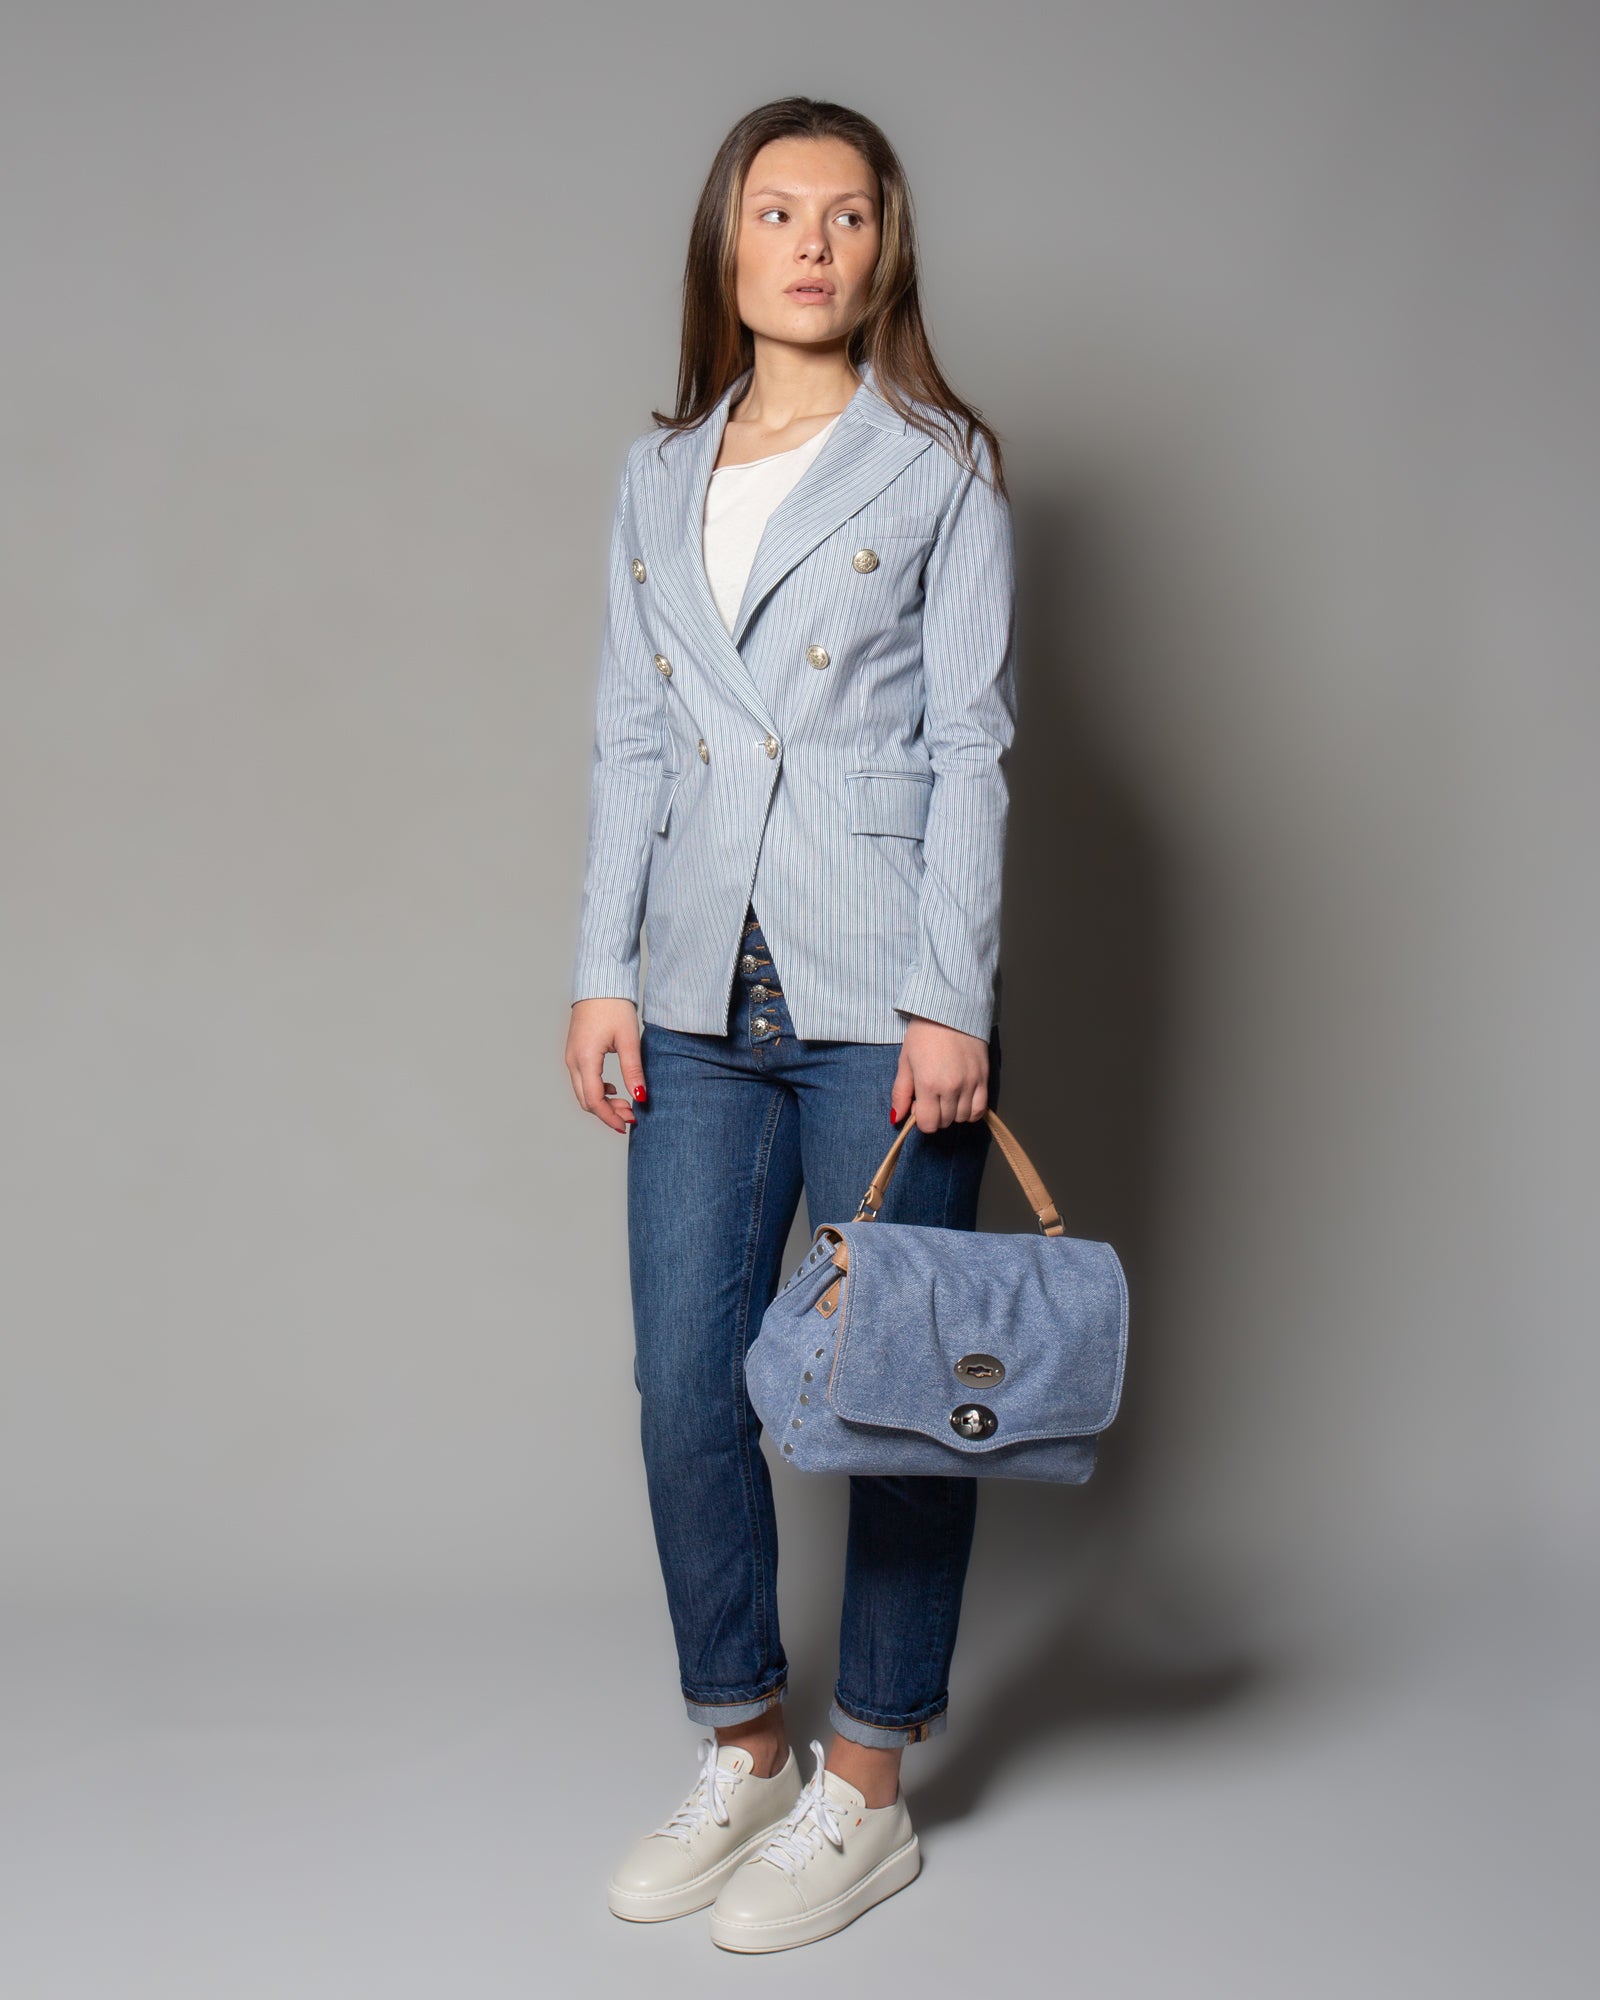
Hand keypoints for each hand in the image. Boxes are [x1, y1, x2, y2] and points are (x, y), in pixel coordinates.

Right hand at [565, 998, 645, 1133]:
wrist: (600, 983)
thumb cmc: (614, 1006)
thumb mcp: (629, 1040)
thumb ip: (633, 1071)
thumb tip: (640, 1098)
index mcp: (585, 1059)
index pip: (594, 1100)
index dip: (610, 1117)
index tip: (628, 1124)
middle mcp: (573, 1061)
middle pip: (586, 1100)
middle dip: (608, 1113)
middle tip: (632, 1116)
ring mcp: (571, 1057)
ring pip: (582, 1092)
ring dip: (602, 1103)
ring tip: (626, 1105)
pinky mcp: (575, 1052)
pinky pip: (582, 1081)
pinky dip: (597, 1091)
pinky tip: (614, 1089)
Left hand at [891, 1017, 990, 1130]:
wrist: (950, 1010)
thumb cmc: (923, 1033)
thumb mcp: (905, 1061)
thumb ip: (901, 1093)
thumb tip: (896, 1118)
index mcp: (928, 1083)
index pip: (928, 1124)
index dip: (922, 1119)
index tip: (919, 1105)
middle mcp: (951, 1087)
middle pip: (945, 1122)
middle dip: (936, 1115)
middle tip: (932, 1096)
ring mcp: (970, 1083)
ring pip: (963, 1118)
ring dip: (953, 1113)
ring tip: (947, 1095)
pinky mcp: (984, 1077)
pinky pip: (980, 1109)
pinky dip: (971, 1111)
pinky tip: (962, 1099)